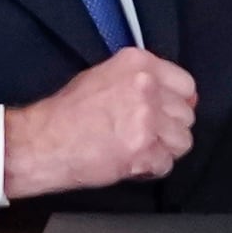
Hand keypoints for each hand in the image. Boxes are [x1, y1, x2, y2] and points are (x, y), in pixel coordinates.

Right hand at [2, 47, 197, 200]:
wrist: (45, 141)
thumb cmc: (69, 111)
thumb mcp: (106, 75)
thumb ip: (143, 80)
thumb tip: (182, 96)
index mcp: (139, 64)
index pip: (186, 84)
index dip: (177, 103)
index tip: (168, 113)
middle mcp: (147, 87)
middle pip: (186, 115)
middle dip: (169, 129)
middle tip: (146, 135)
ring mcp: (147, 119)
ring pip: (182, 140)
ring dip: (164, 149)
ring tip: (140, 149)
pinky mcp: (143, 150)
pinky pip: (166, 164)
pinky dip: (151, 168)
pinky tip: (132, 162)